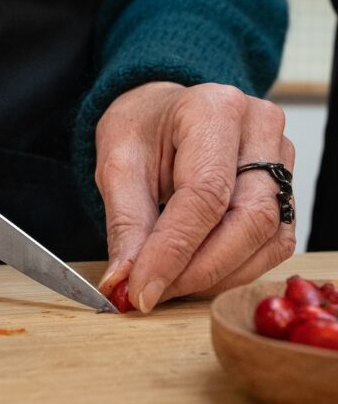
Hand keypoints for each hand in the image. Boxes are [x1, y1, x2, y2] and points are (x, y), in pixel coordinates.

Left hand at [95, 82, 295, 311]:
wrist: (161, 114)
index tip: (141, 290)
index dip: (174, 251)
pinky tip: (196, 274)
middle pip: (249, 218)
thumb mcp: (117, 165)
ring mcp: (282, 157)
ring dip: (217, 275)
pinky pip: (273, 243)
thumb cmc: (140, 130)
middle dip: (200, 269)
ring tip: (168, 285)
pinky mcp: (286, 188)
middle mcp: (260, 128)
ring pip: (267, 238)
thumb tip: (125, 282)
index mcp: (214, 109)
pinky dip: (234, 269)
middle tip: (153, 294)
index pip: (205, 193)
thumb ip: (125, 224)